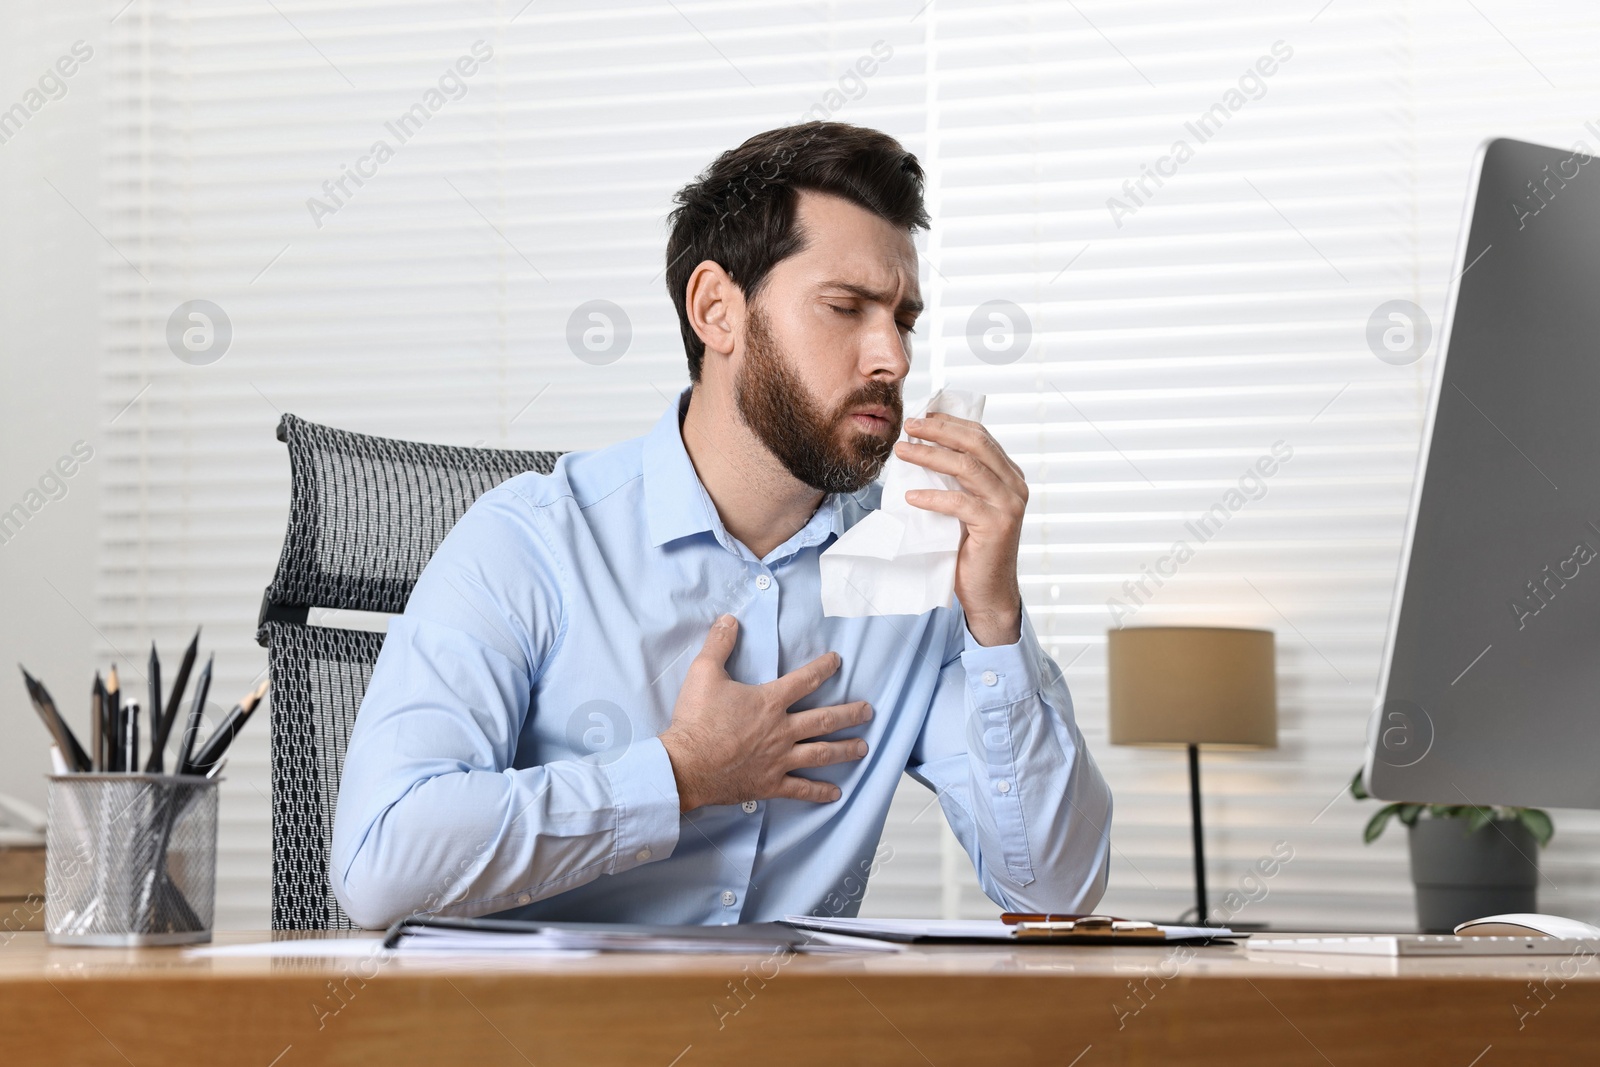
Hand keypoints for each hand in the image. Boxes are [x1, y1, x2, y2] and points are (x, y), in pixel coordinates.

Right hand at [659, 616, 873, 812]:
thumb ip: (719, 644)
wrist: (687, 764)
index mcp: (769, 701)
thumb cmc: (696, 719)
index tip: (837, 661)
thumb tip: (729, 619)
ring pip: (821, 753)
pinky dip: (819, 792)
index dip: (823, 668)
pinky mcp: (770, 783)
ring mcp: (779, 759)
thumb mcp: (704, 673)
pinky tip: (835, 793)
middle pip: (824, 719)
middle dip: (850, 714)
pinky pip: (800, 788)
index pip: (804, 680)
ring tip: (863, 748)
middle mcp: (781, 730)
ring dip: (845, 749)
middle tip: (868, 711)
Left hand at [895, 413, 1026, 645]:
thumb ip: (958, 480)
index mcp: (1010, 475)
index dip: (950, 423)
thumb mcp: (966, 506)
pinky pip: (960, 503)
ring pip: (967, 468)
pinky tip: (910, 497)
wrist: (988, 592)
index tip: (922, 417)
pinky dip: (932, 497)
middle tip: (909, 427)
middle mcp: (1015, 486)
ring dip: (930, 457)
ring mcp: (1009, 505)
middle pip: (975, 444)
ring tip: (902, 453)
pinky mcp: (997, 526)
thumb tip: (924, 448)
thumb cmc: (971, 548)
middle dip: (939, 431)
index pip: (980, 437)